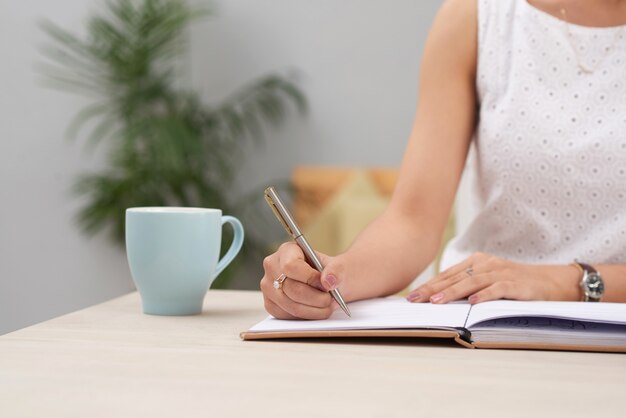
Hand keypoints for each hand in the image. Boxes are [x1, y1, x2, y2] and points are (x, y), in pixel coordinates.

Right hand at [260, 242, 340, 318]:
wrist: (327, 283)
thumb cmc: (330, 272)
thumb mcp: (338, 266)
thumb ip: (336, 270)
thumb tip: (328, 281)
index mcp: (287, 250)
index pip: (291, 266)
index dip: (309, 278)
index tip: (325, 285)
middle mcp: (272, 267)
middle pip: (291, 289)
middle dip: (315, 298)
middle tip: (331, 300)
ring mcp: (268, 287)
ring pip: (291, 305)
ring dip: (314, 310)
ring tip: (328, 306)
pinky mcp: (270, 304)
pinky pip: (288, 316)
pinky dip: (307, 316)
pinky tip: (317, 310)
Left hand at [406, 252, 580, 303]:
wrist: (554, 282)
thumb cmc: (516, 284)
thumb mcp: (489, 281)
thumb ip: (468, 286)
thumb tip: (438, 298)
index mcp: (477, 262)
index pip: (448, 275)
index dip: (429, 285)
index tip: (412, 296)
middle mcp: (487, 264)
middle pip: (455, 278)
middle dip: (432, 289)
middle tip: (415, 299)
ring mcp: (502, 273)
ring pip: (472, 282)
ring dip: (452, 292)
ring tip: (436, 302)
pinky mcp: (517, 284)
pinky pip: (498, 289)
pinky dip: (484, 296)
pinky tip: (472, 303)